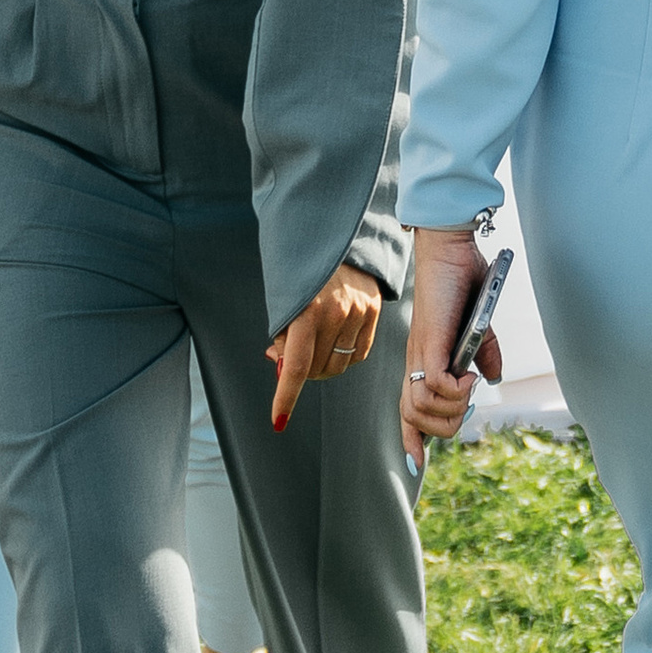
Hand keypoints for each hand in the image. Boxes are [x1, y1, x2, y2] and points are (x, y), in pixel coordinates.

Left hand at [269, 261, 383, 431]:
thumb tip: (281, 365)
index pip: (296, 366)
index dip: (285, 397)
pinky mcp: (373, 311)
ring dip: (322, 364)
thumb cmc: (300, 264)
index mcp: (308, 309)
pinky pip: (358, 353)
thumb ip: (282, 333)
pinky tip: (333, 342)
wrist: (334, 231)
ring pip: (339, 365)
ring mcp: (359, 313)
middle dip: (301, 373)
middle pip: (318, 370)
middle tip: (289, 358)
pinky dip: (343, 356)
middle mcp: (337, 314)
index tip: (278, 421)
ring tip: (312, 345)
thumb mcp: (283, 297)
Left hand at [403, 223, 503, 464]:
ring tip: (469, 388)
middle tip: (467, 405)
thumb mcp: (480, 328)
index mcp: (423, 359)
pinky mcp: (430, 341)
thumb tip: (491, 381)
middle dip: (442, 428)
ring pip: (420, 407)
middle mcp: (416, 360)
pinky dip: (454, 390)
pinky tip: (470, 377)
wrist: (451, 249)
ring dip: (452, 407)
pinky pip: (434, 384)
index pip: (407, 409)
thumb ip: (485, 355)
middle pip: (412, 417)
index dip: (411, 440)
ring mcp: (420, 352)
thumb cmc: (463, 282)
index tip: (416, 464)